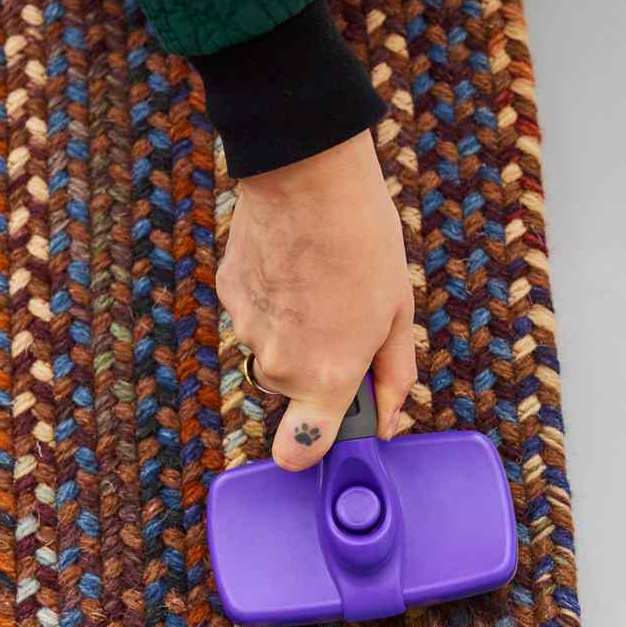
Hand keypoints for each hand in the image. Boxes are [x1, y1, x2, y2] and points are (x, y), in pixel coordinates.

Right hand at [218, 129, 417, 470]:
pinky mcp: (228, 295)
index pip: (296, 453)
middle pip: (291, 391)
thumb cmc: (363, 240)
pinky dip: (271, 299)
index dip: (307, 448)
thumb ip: (392, 379)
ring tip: (319, 281)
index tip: (321, 434)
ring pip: (270, 350)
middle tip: (343, 318)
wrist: (307, 173)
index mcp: (327, 378)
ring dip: (292, 330)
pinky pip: (253, 314)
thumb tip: (387, 423)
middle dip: (315, 368)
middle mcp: (280, 365)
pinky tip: (293, 263)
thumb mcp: (397, 313)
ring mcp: (247, 330)